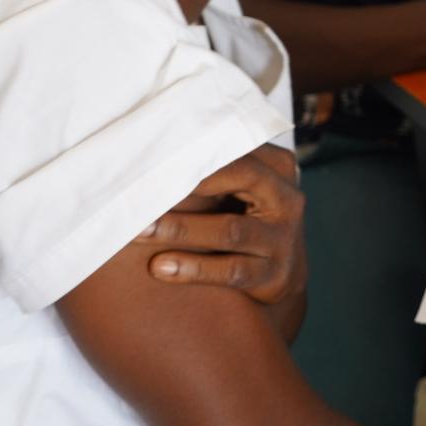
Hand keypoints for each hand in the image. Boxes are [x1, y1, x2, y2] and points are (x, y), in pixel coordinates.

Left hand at [137, 144, 305, 305]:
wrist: (280, 274)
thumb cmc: (245, 219)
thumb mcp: (242, 190)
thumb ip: (214, 171)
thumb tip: (148, 155)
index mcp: (277, 169)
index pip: (236, 151)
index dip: (194, 155)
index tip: (149, 160)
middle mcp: (286, 199)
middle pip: (241, 178)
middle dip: (186, 185)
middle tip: (139, 191)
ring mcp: (283, 238)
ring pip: (229, 230)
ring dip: (181, 229)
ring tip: (138, 232)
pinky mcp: (275, 274)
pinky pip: (232, 270)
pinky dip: (194, 268)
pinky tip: (160, 267)